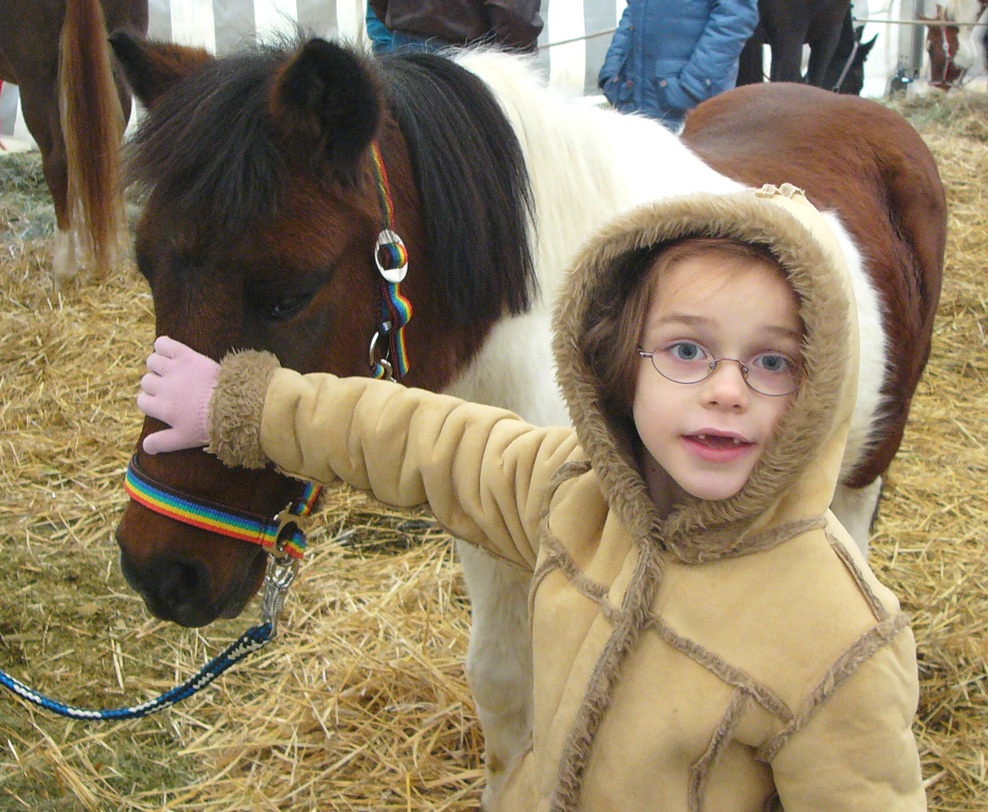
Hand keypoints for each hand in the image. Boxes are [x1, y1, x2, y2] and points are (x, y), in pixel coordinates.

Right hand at [137, 336, 219, 453]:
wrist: (233, 405)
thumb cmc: (209, 425)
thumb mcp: (183, 439)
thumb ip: (162, 442)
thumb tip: (145, 447)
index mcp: (162, 408)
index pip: (143, 401)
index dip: (152, 401)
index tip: (164, 402)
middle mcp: (163, 388)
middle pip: (147, 381)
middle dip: (156, 384)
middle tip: (173, 388)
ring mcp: (174, 370)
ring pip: (152, 362)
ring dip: (158, 365)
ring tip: (171, 370)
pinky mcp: (187, 356)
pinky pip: (164, 344)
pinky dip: (162, 345)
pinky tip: (167, 350)